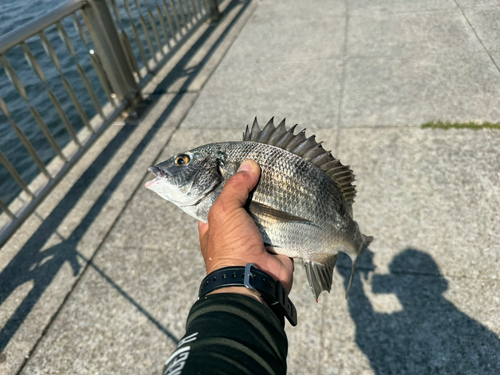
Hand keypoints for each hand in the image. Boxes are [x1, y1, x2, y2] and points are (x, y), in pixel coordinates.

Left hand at [198, 160, 293, 297]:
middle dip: (257, 188)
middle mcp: (235, 229)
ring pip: (267, 211)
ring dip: (275, 200)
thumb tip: (249, 164)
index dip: (230, 181)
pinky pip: (285, 224)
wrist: (254, 281)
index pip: (221, 196)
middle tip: (269, 166)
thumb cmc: (230, 247)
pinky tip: (297, 193)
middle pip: (247, 202)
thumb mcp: (224, 211)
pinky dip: (291, 214)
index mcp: (216, 223)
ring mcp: (257, 237)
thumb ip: (235, 187)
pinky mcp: (277, 243)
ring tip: (285, 174)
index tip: (242, 162)